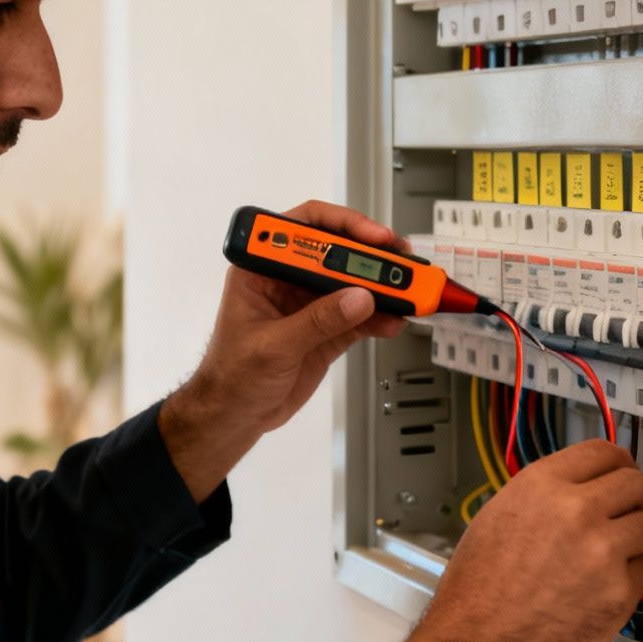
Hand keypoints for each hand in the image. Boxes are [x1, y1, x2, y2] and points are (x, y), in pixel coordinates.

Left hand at [159, 201, 408, 501]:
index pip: (303, 228)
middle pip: (337, 253)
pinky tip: (395, 321)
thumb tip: (358, 299)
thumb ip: (317, 322)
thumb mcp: (272, 347)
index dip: (340, 225)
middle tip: (402, 261)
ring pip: (353, 283)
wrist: (235, 416)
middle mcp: (288, 279)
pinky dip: (380, 317)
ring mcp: (310, 304)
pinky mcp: (328, 330)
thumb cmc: (232, 376)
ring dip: (383, 287)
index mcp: (262, 268)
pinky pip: (360, 316)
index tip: (371, 236)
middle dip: (371, 256)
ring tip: (410, 293)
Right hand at [393, 440, 642, 641]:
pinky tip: (600, 588)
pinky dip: (629, 578)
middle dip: (633, 499)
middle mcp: (577, 510)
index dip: (616, 463)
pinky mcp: (620, 592)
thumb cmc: (477, 590)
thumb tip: (581, 490)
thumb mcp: (496, 517)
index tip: (620, 473)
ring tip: (612, 554)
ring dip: (637, 537)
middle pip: (636, 484)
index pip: (603, 451)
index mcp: (541, 485)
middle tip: (623, 515)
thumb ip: (544, 497)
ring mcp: (604, 552)